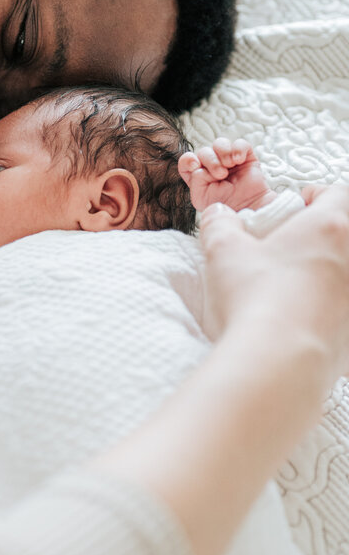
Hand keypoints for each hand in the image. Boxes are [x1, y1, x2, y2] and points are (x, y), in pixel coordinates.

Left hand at [179, 137, 273, 212]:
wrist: (248, 208)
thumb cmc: (224, 205)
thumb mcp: (201, 197)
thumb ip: (195, 181)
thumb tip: (201, 168)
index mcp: (199, 175)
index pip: (187, 160)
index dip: (188, 159)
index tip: (194, 166)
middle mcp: (212, 165)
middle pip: (204, 151)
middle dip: (210, 160)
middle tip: (220, 174)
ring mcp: (229, 160)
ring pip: (219, 143)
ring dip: (223, 153)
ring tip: (230, 165)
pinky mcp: (246, 157)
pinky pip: (240, 143)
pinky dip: (238, 149)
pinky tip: (239, 160)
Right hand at [199, 186, 348, 386]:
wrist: (278, 361)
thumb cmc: (256, 300)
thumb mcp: (224, 252)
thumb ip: (220, 225)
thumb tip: (218, 215)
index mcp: (328, 227)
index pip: (338, 193)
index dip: (318, 194)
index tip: (299, 203)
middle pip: (346, 232)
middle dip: (324, 234)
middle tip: (294, 244)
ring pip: (345, 271)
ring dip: (328, 272)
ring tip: (295, 285)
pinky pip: (343, 310)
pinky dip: (329, 310)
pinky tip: (302, 321)